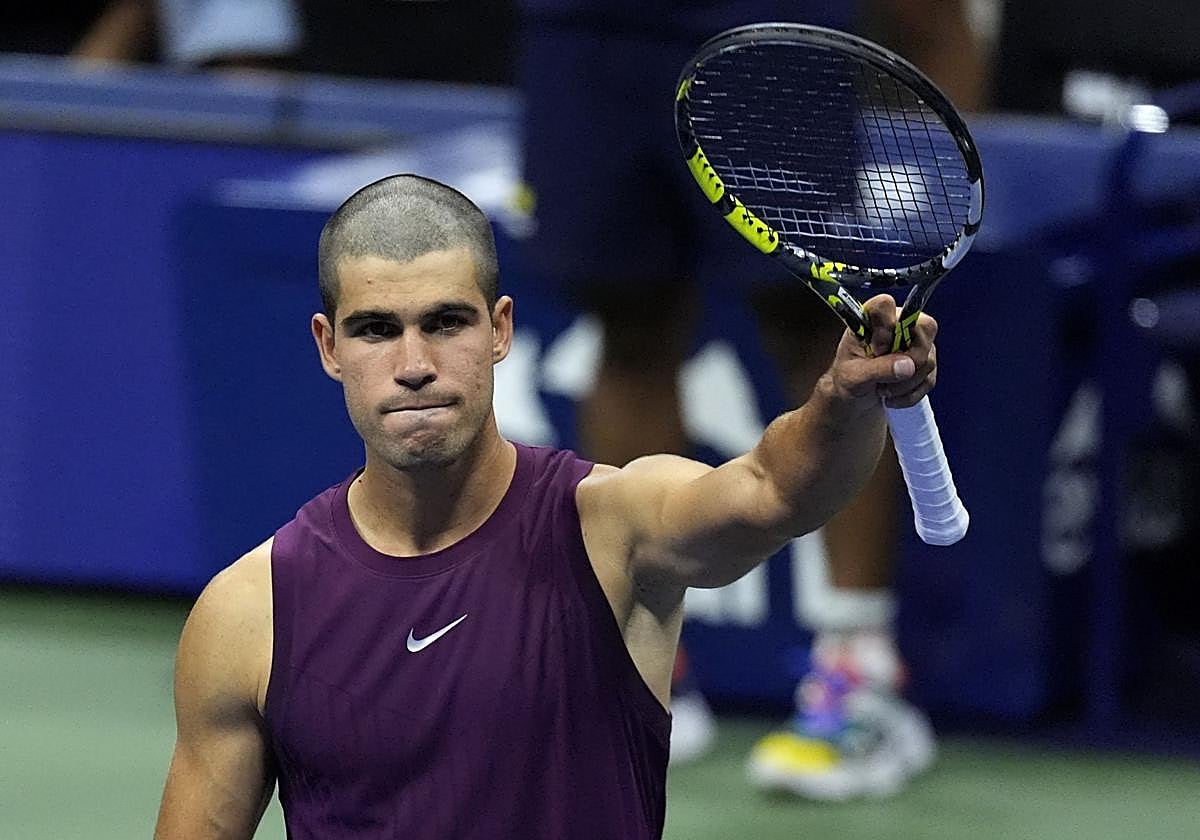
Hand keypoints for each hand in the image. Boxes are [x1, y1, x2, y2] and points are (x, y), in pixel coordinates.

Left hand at [826, 294, 937, 409]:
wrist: (855, 397)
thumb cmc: (848, 379)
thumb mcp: (853, 376)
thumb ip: (877, 369)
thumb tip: (907, 366)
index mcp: (871, 319)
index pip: (885, 304)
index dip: (886, 327)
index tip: (877, 349)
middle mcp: (898, 324)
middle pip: (924, 326)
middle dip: (908, 360)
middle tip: (885, 376)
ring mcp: (916, 342)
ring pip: (928, 359)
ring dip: (904, 383)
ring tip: (882, 388)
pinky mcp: (926, 361)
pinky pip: (929, 379)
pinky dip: (910, 393)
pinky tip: (892, 394)